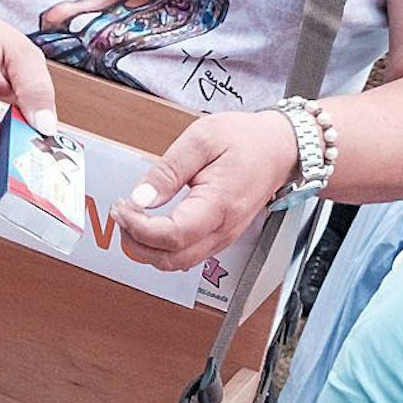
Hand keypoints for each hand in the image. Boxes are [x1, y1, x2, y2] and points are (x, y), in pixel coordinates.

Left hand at [113, 110, 298, 271]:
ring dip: (147, 247)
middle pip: (170, 260)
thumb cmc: (247, 140)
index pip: (171, 236)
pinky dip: (162, 246)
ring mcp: (223, 237)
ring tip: (133, 216)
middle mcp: (222, 230)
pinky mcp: (221, 236)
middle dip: (136, 242)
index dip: (138, 227)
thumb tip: (141, 197)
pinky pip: (187, 254)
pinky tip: (151, 222)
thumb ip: (168, 170)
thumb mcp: (202, 139)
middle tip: (122, 212)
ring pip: (177, 263)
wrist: (280, 148)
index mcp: (218, 205)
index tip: (123, 207)